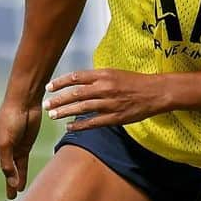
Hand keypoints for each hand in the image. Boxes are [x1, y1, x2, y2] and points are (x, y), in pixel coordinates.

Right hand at [0, 101, 41, 200]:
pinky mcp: (22, 148)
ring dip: (8, 183)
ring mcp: (9, 149)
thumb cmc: (9, 120)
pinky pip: (20, 166)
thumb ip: (7, 165)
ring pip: (7, 170)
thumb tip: (13, 185)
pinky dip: (21, 176)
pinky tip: (21, 187)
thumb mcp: (5, 145)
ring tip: (11, 197)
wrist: (25, 104)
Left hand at [45, 69, 167, 131]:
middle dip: (58, 100)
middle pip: (75, 94)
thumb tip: (79, 84)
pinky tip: (69, 127)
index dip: (60, 83)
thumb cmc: (134, 82)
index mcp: (103, 75)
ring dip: (65, 112)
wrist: (155, 92)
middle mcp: (104, 88)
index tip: (49, 88)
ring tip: (53, 116)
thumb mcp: (114, 73)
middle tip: (45, 105)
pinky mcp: (115, 117)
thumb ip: (97, 78)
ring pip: (82, 108)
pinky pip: (93, 122)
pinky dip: (80, 125)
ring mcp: (109, 103)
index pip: (76, 77)